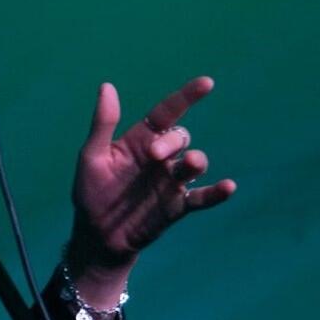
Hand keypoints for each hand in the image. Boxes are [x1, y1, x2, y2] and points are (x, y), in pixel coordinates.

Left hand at [68, 77, 234, 291]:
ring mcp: (171, 182)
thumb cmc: (91, 192)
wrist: (96, 235)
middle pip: (179, 137)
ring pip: (195, 163)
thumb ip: (103, 124)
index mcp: (140, 140)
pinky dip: (217, 193)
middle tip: (154, 154)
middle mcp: (160, 158)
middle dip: (171, 142)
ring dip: (196, 161)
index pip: (167, 113)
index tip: (206, 83)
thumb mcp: (92, 156)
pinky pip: (202, 197)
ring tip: (190, 164)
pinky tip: (228, 187)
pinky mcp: (177, 206)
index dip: (186, 97)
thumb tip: (107, 86)